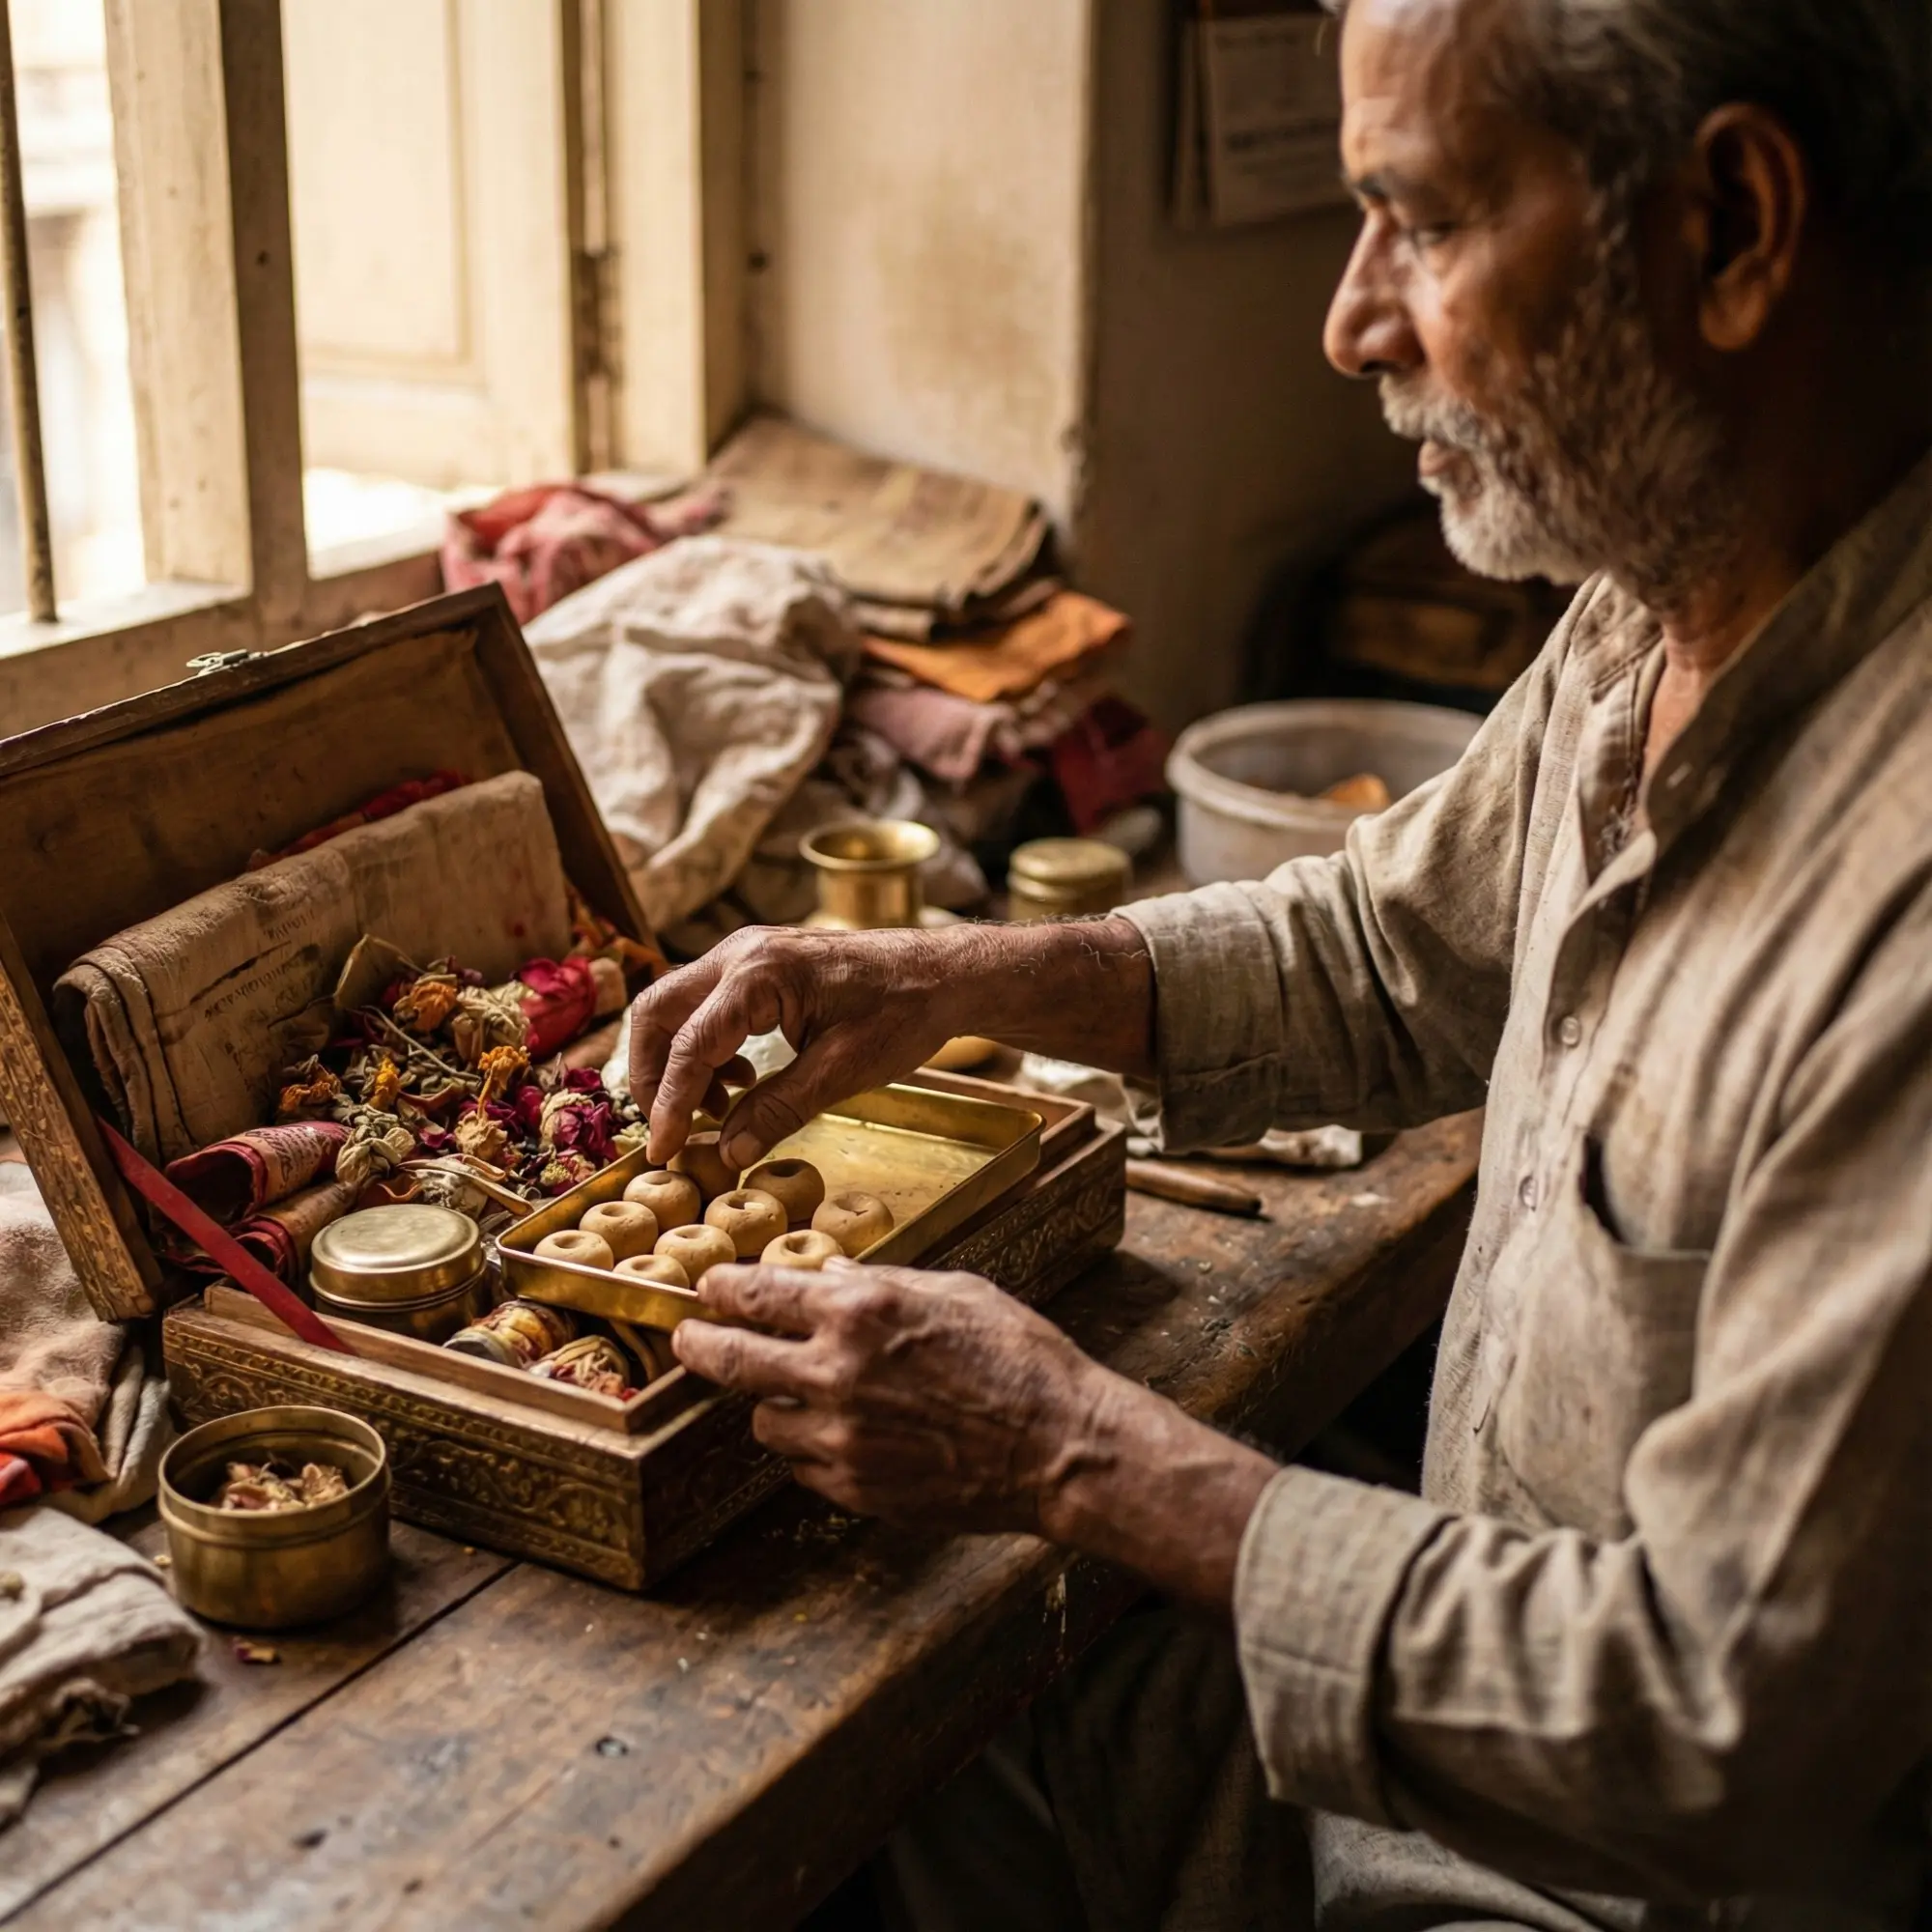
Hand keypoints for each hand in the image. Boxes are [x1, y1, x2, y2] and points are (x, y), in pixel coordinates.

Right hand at [629, 915, 1156, 1168]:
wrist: (941, 974)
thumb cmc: (903, 1013)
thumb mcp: (843, 1071)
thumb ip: (779, 1109)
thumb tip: (727, 1153)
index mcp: (759, 974)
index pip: (689, 1044)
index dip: (669, 1104)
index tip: (663, 1150)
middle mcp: (740, 954)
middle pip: (657, 1012)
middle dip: (650, 1074)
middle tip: (670, 1128)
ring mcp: (745, 955)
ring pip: (675, 1007)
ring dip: (677, 1062)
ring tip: (715, 1110)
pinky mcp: (756, 967)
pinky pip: (704, 1007)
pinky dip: (703, 1048)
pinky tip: (739, 1083)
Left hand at [671, 1259, 1281, 1612]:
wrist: (1060, 1445)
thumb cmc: (1020, 1357)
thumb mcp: (954, 1290)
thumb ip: (881, 1284)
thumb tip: (824, 1276)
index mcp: (861, 1309)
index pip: (758, 1293)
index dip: (723, 1289)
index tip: (709, 1289)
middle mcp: (837, 1370)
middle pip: (730, 1358)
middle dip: (700, 1344)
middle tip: (688, 1340)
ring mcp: (840, 1436)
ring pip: (763, 1419)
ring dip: (773, 1403)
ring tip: (803, 1395)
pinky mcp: (853, 1487)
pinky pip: (802, 1465)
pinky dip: (813, 1447)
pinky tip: (850, 1434)